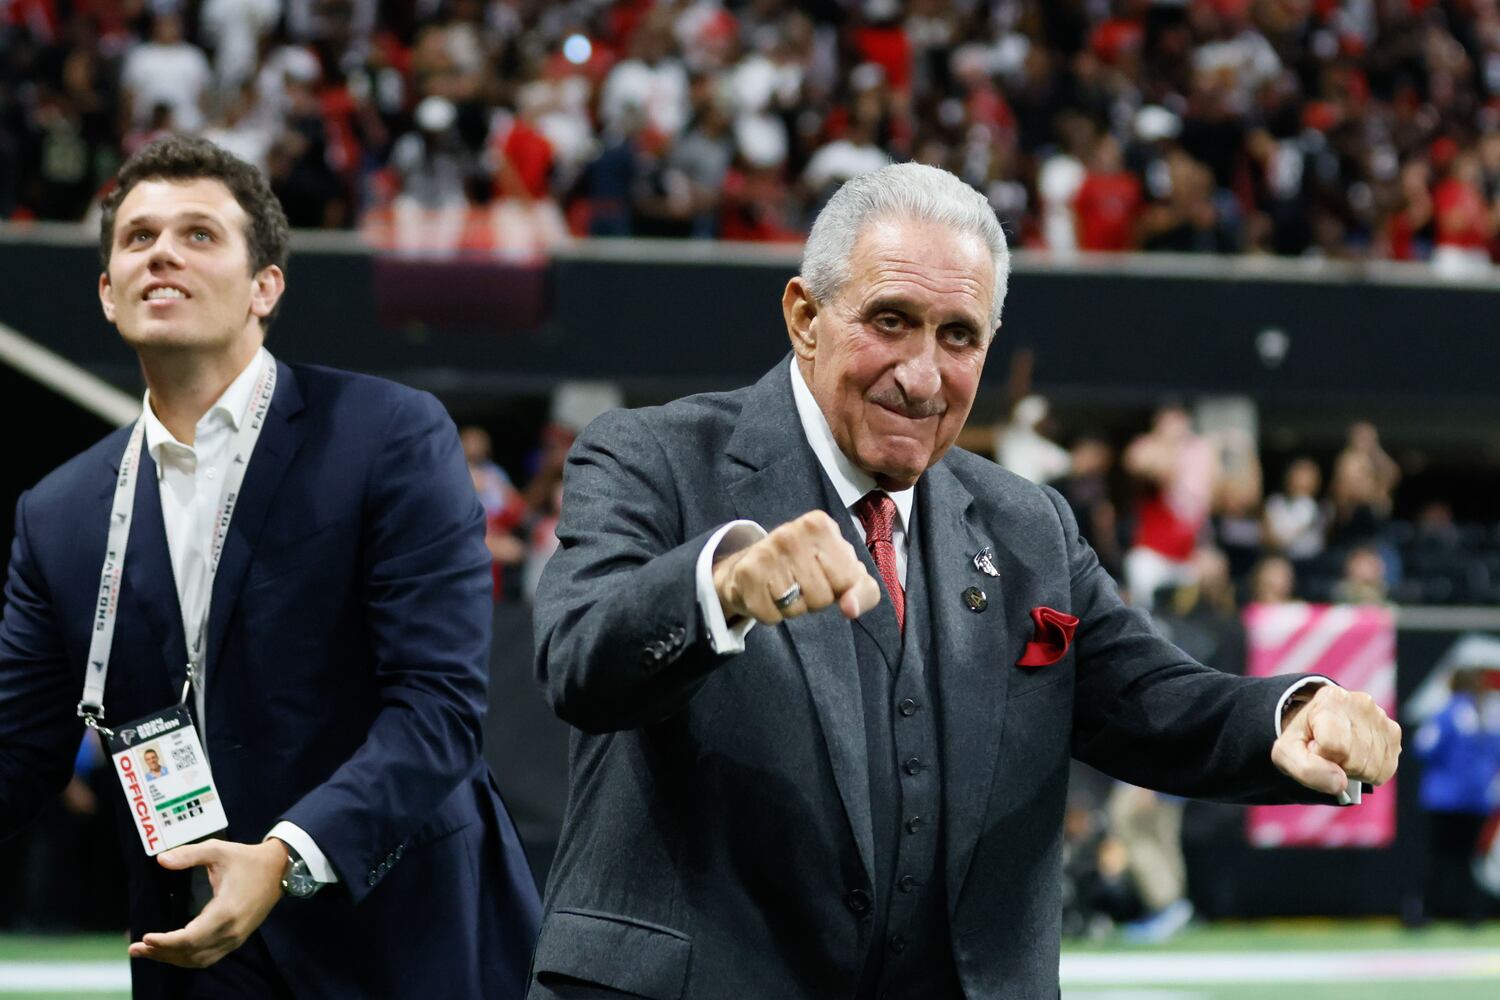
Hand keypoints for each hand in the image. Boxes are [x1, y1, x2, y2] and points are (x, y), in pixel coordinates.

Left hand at [128, 838, 286, 967]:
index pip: (189, 937)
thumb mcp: (218, 850)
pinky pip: (207, 957)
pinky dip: (186, 959)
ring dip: (171, 959)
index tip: (145, 937)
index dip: (165, 941)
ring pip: (198, 960)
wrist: (278, 870)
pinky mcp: (236, 939)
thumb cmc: (247, 859)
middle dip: (161, 952)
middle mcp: (230, 931)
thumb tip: (161, 859)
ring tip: (148, 951)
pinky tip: (171, 953)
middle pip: (190, 952)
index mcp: (225, 911)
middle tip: (135, 948)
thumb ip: (189, 854)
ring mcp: (235, 938)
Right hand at [713, 510, 880, 624]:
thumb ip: (863, 591)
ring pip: (796, 609)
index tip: (824, 575)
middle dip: (814, 600)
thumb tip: (850, 609)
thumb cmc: (808, 567)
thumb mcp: (844, 572)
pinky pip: (771, 615)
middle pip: (822, 597)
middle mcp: (791, 532)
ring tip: (783, 588)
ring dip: (792, 609)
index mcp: (820, 525)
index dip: (837, 588)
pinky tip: (766, 594)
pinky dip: (771, 614)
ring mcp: (766, 550)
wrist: (752, 565)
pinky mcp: (747, 573)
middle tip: (800, 583)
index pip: (847, 581)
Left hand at [1272, 685, 1401, 796]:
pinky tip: (1357, 756)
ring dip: (1354, 770)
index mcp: (1330, 699)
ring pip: (1372, 768)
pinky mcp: (1394, 732)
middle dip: (1338, 765)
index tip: (1313, 746)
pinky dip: (1370, 771)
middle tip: (1328, 752)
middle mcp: (1360, 702)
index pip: (1333, 745)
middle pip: (1354, 759)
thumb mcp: (1287, 752)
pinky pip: (1386, 769)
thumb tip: (1341, 784)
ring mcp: (1380, 717)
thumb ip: (1305, 769)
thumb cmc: (1302, 739)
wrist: (1318, 724)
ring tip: (1341, 753)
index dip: (1319, 755)